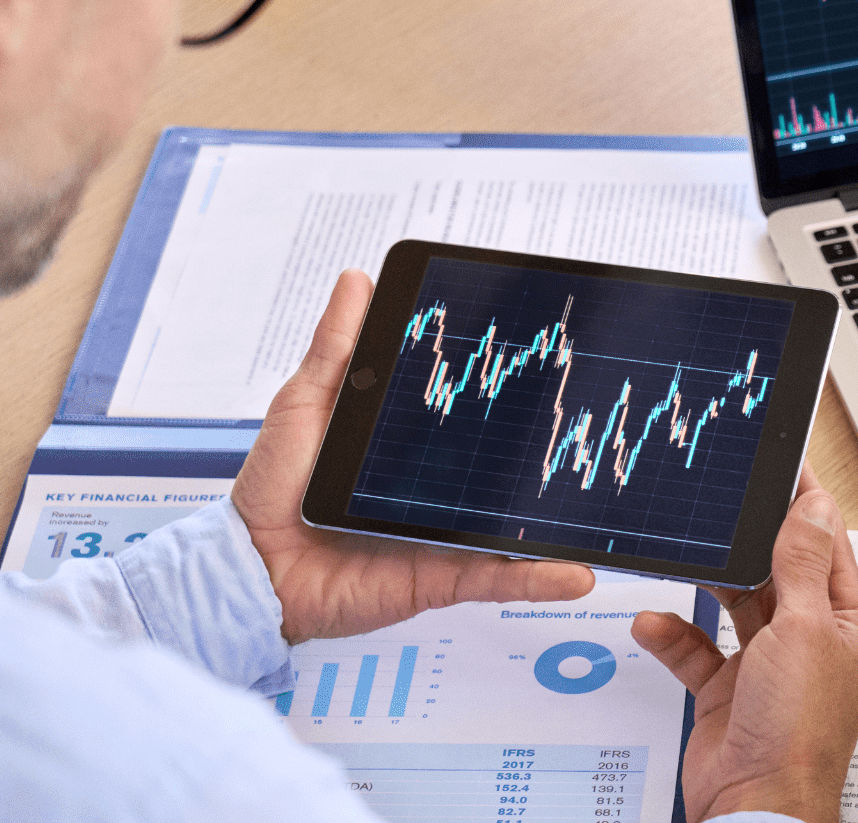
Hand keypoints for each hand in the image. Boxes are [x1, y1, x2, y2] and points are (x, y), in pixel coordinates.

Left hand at [232, 271, 595, 645]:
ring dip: (564, 525)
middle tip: (602, 428)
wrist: (249, 566)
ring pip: (517, 527)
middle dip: (555, 457)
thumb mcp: (307, 403)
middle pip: (508, 470)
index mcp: (413, 445)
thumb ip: (339, 348)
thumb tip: (359, 279)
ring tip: (607, 513)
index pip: (472, 411)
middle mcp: (438, 488)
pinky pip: (497, 577)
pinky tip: (576, 573)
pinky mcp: (442, 575)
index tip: (552, 357)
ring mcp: (446, 532)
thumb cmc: (273, 487)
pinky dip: (537, 579)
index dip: (512, 390)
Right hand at [631, 469, 857, 822]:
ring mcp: (766, 665)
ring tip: (686, 550)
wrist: (757, 803)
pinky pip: (695, 648)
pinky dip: (672, 633)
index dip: (805, 501)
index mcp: (844, 620)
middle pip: (778, 568)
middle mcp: (808, 638)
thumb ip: (802, 564)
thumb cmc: (799, 729)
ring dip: (709, 583)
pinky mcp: (726, 691)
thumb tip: (813, 506)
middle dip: (751, 538)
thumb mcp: (803, 629)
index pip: (826, 542)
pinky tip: (652, 621)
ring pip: (735, 603)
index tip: (783, 462)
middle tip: (724, 498)